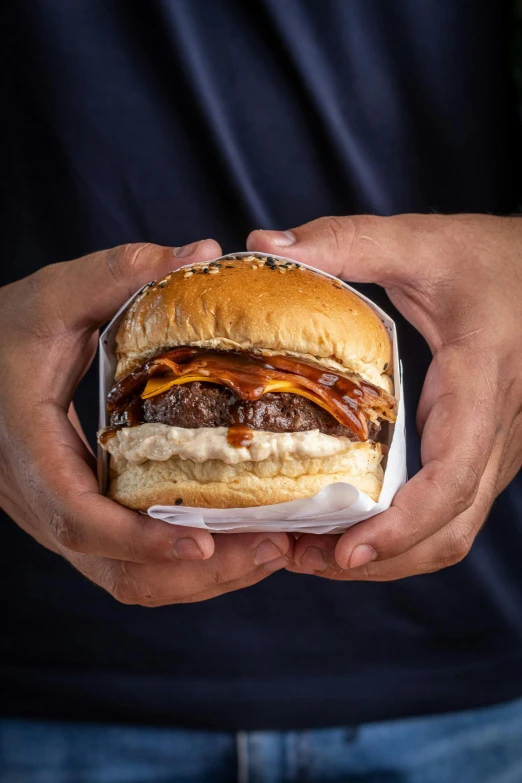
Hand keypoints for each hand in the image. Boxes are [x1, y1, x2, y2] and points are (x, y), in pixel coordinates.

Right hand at [0, 240, 290, 604]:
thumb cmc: (1, 332)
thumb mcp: (54, 294)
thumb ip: (120, 271)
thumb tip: (203, 251)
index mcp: (29, 446)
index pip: (78, 516)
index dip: (141, 541)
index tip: (207, 541)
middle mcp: (40, 498)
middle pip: (114, 571)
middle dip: (195, 573)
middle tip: (272, 549)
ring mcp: (58, 514)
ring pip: (124, 579)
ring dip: (197, 578)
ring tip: (268, 550)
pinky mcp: (78, 514)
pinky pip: (128, 562)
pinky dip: (181, 564)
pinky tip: (232, 535)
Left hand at [247, 214, 521, 579]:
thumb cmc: (493, 258)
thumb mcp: (420, 242)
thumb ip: (345, 241)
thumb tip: (265, 248)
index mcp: (481, 384)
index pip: (452, 479)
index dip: (401, 527)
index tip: (345, 551)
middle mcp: (497, 430)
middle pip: (449, 529)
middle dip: (379, 559)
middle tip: (304, 558)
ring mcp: (496, 447)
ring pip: (454, 531)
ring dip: (391, 555)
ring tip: (317, 552)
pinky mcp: (485, 448)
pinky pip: (451, 510)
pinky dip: (405, 532)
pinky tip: (353, 521)